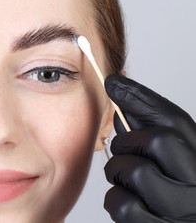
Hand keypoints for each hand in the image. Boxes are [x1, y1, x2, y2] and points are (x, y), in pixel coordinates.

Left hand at [103, 74, 195, 222]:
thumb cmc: (171, 193)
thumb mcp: (169, 160)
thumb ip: (147, 131)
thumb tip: (117, 98)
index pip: (176, 121)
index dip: (141, 98)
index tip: (111, 83)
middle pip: (157, 140)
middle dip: (129, 142)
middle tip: (126, 152)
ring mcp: (182, 210)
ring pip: (134, 171)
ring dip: (119, 173)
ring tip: (128, 182)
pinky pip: (123, 204)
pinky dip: (117, 200)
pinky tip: (131, 203)